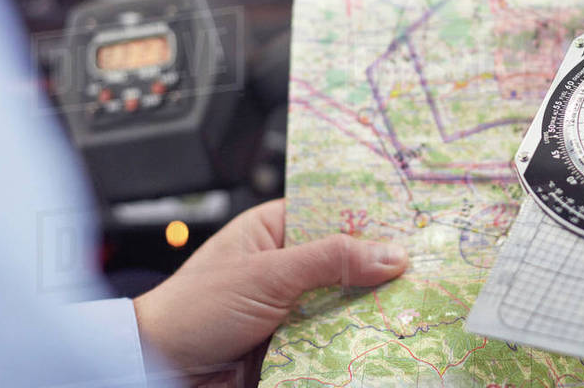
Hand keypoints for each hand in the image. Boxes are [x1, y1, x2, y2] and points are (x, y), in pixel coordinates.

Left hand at [133, 199, 408, 385]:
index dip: (374, 220)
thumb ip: (331, 260)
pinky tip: (388, 341)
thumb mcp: (268, 275)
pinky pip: (335, 341)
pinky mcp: (293, 347)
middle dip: (382, 271)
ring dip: (373, 310)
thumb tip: (391, 254)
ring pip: (346, 305)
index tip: (417, 223)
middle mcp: (285, 266)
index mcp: (274, 230)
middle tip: (429, 270)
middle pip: (348, 263)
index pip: (335, 214)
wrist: (154, 370)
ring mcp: (291, 309)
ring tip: (419, 307)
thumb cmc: (193, 310)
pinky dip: (357, 343)